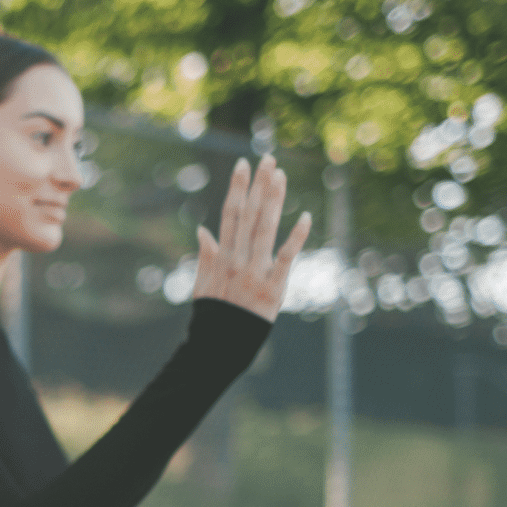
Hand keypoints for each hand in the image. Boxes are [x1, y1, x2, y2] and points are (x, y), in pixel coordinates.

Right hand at [191, 154, 311, 320]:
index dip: (237, 188)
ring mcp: (255, 273)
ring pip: (265, 229)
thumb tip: (203, 229)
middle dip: (258, 185)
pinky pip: (286, 259)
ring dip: (273, 200)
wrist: (221, 348)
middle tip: (268, 159)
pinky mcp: (273, 288)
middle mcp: (238, 259)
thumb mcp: (202, 285)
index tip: (243, 165)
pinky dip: (295, 238)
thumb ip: (206, 256)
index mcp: (222, 257)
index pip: (230, 214)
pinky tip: (305, 217)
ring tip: (280, 175)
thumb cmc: (214, 317)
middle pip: (249, 215)